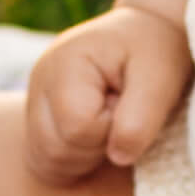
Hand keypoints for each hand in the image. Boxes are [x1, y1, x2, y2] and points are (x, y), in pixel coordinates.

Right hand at [23, 5, 192, 185]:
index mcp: (65, 62)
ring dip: (86, 156)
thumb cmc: (155, 51)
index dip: (111, 128)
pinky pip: (46, 162)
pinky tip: (97, 136)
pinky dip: (75, 161)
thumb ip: (141, 119)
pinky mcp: (39, 119)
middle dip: (97, 146)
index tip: (129, 103)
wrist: (147, 32)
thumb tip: (118, 157)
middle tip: (121, 114)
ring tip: (110, 123)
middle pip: (55, 150)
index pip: (77, 127)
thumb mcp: (160, 78)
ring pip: (47, 161)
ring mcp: (34, 101)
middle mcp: (39, 81)